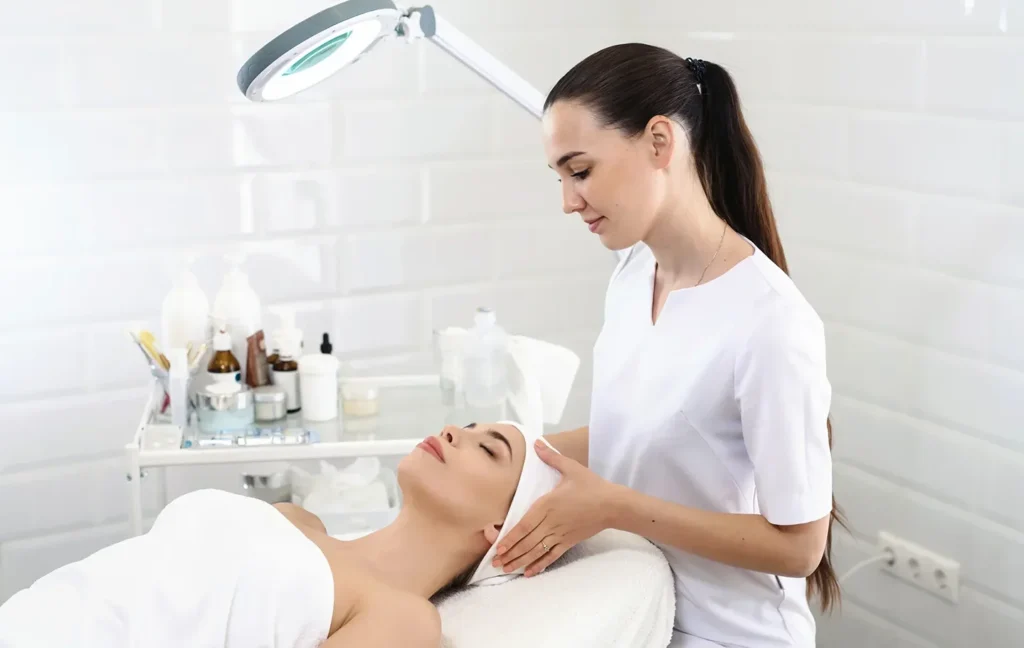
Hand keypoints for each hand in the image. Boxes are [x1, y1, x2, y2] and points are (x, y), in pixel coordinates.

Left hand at [492, 439, 615, 576]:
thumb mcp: (571, 468)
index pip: (524, 524)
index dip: (510, 537)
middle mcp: (551, 522)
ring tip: (506, 569)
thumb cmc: (591, 485)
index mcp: (548, 504)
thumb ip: (552, 457)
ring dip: (520, 560)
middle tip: (495, 562)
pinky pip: (552, 556)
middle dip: (510, 553)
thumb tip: (537, 443)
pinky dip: (539, 565)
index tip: (498, 547)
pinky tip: (528, 573)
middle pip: (527, 541)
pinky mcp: (569, 542)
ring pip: (536, 551)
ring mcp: (560, 534)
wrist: (613, 504)